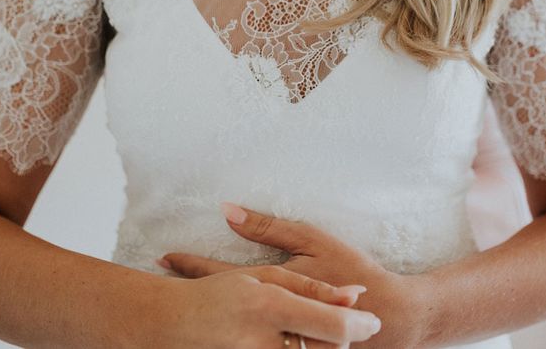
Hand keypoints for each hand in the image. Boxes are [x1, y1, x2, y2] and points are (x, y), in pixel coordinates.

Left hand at [158, 202, 424, 347]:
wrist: (388, 318)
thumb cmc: (349, 269)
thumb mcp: (310, 240)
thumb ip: (268, 229)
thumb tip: (226, 210)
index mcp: (271, 286)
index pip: (219, 274)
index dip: (190, 265)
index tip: (164, 256)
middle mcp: (267, 316)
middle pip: (217, 307)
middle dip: (186, 296)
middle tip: (156, 284)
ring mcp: (278, 338)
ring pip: (230, 331)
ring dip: (203, 318)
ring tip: (174, 309)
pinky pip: (256, 344)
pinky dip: (233, 334)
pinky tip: (217, 330)